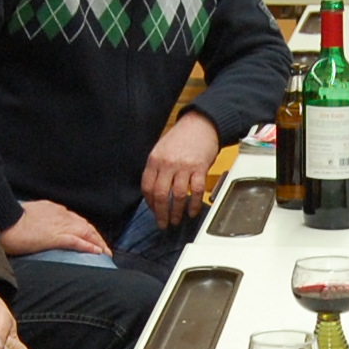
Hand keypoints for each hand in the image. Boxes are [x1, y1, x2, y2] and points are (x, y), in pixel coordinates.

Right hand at [0, 199, 110, 257]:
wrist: (4, 222)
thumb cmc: (10, 221)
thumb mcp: (28, 215)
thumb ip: (39, 219)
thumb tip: (42, 228)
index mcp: (54, 209)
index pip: (76, 220)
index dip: (86, 230)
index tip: (92, 238)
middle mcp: (61, 215)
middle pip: (85, 226)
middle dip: (97, 237)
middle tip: (105, 249)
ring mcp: (59, 225)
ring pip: (86, 233)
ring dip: (98, 243)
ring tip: (106, 254)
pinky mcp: (56, 237)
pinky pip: (78, 241)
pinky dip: (89, 247)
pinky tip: (98, 253)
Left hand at [141, 111, 222, 225]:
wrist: (202, 124)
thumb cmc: (182, 137)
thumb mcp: (161, 149)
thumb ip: (157, 168)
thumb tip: (154, 191)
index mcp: (155, 160)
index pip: (147, 187)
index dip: (149, 203)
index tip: (153, 211)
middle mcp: (167, 164)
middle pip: (161, 195)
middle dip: (161, 213)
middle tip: (163, 223)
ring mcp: (184, 167)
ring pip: (178, 196)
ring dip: (176, 212)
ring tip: (176, 220)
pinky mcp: (199, 168)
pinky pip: (195, 191)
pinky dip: (194, 205)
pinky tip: (192, 211)